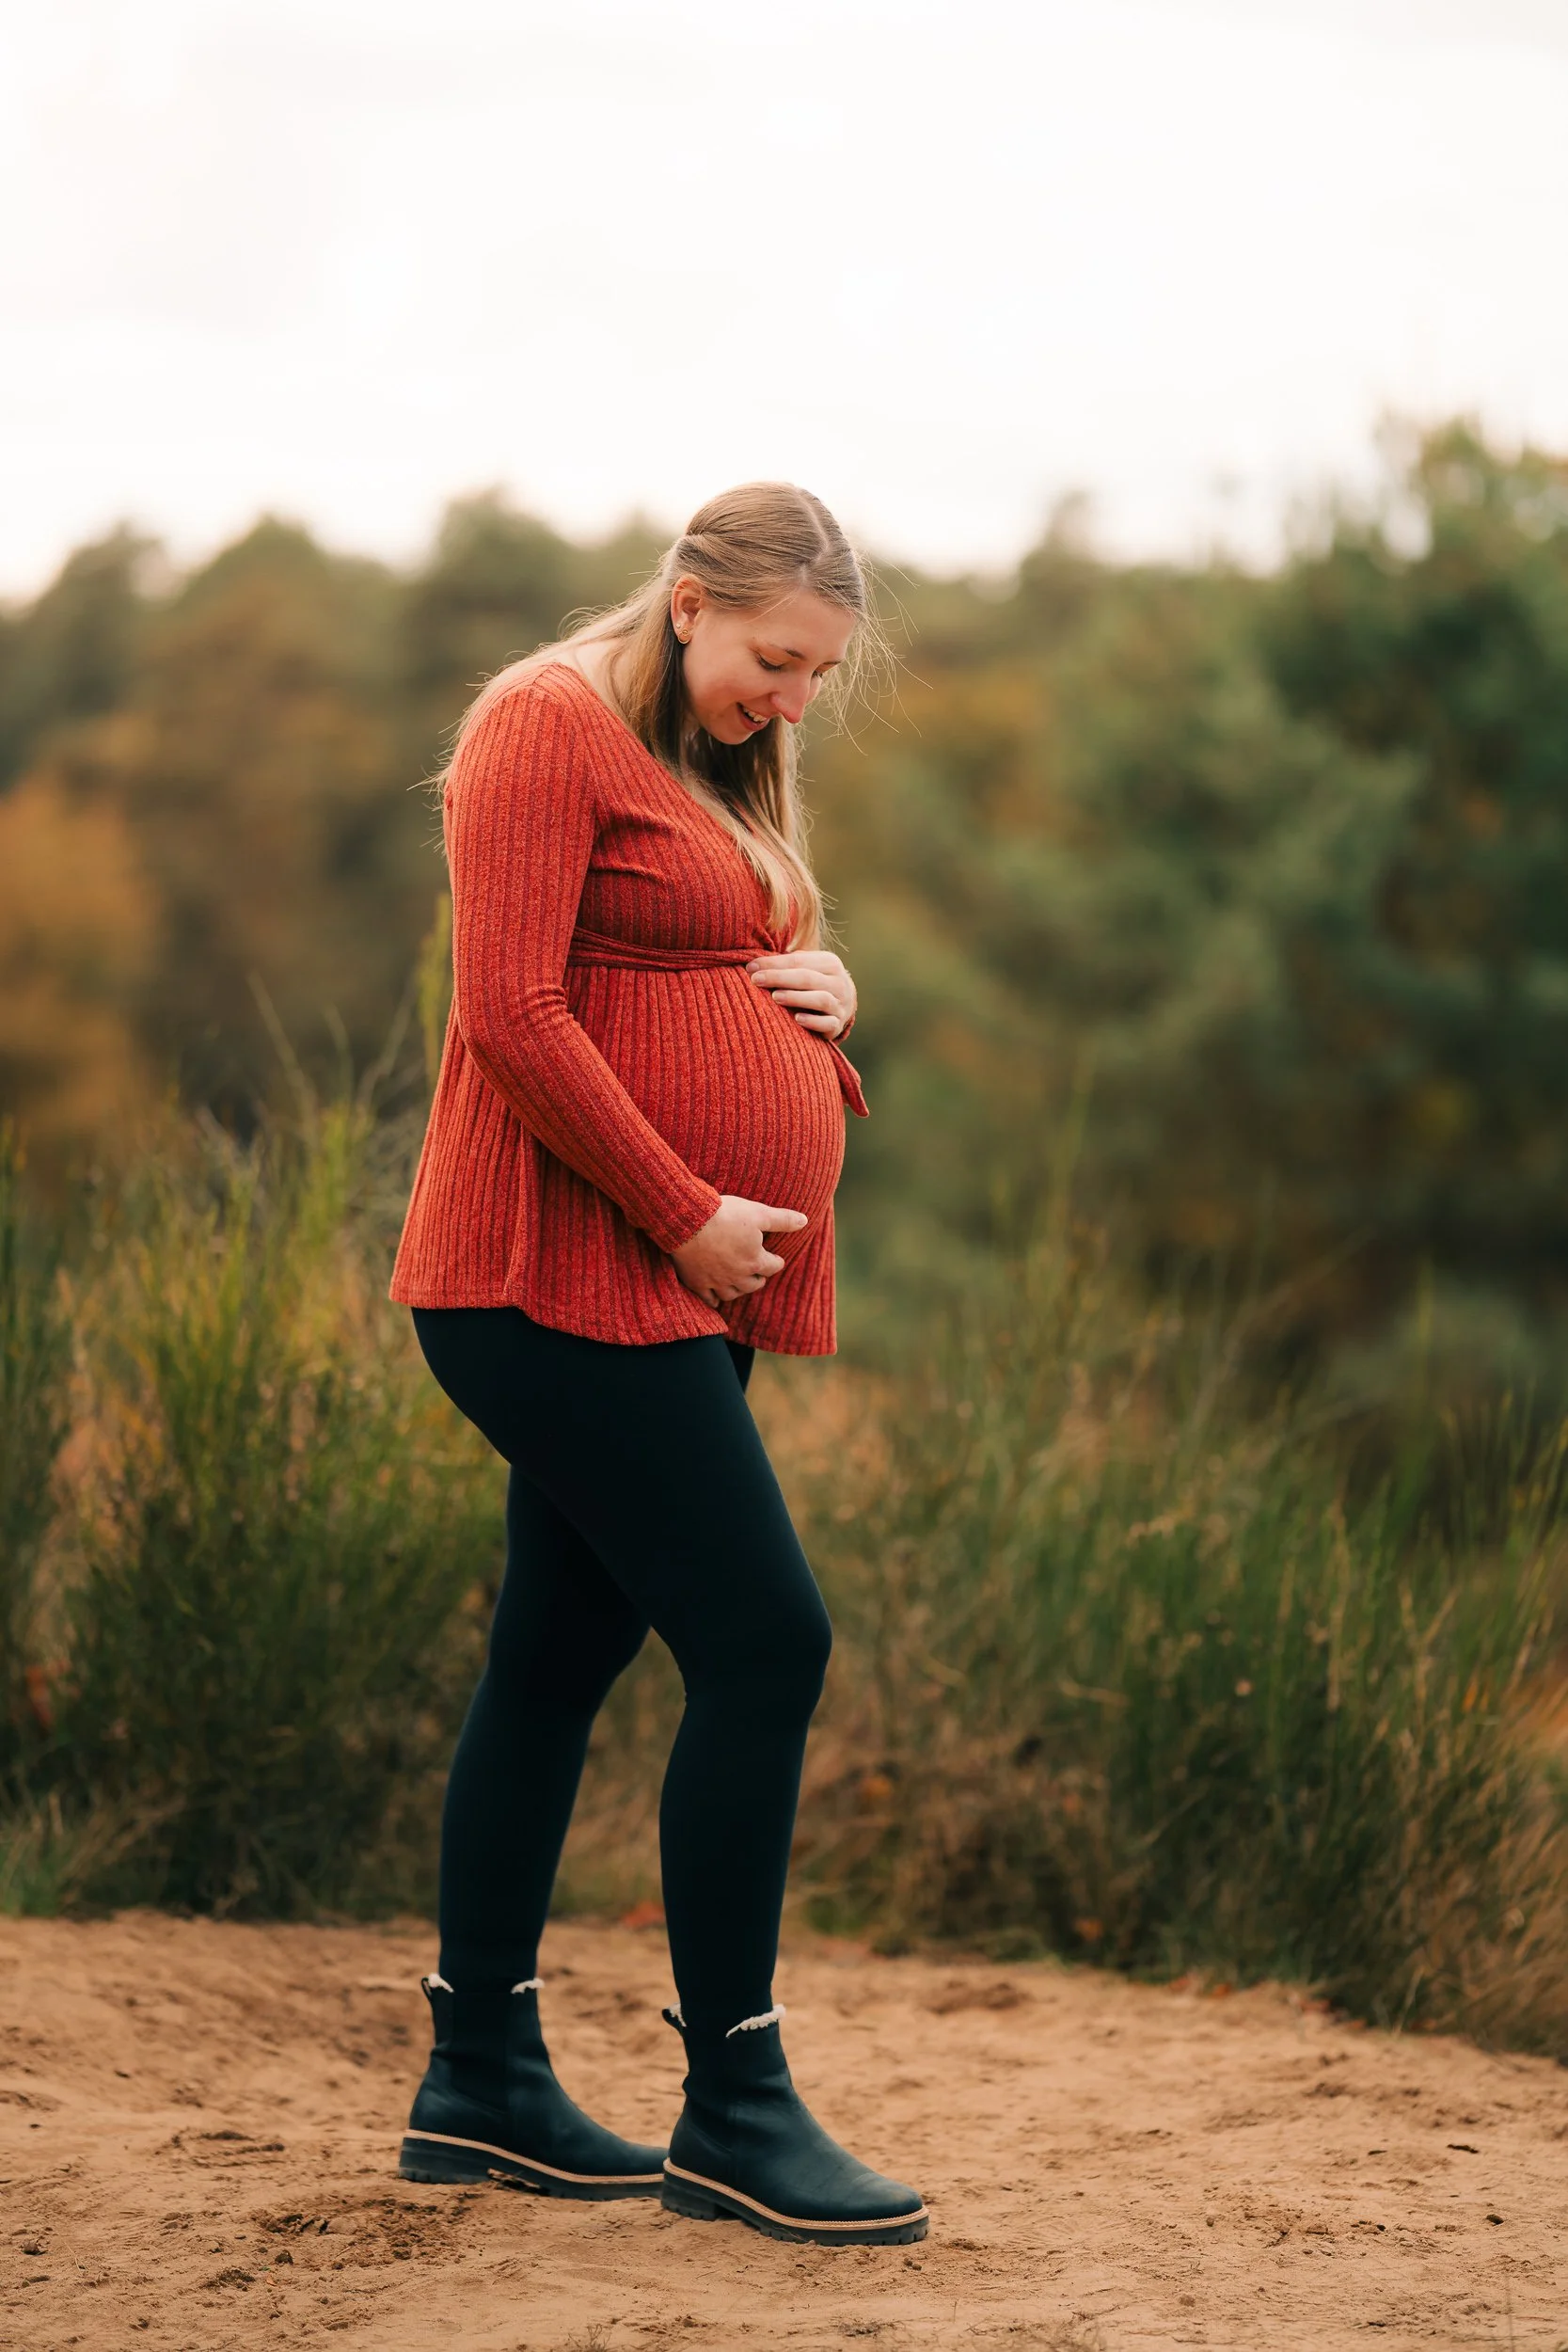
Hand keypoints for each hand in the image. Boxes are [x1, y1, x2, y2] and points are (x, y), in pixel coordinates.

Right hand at [672, 1193, 809, 1307]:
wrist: (688, 1221)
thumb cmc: (725, 1214)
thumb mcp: (759, 1213)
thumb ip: (783, 1220)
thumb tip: (805, 1221)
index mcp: (756, 1260)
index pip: (773, 1266)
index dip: (776, 1260)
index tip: (775, 1257)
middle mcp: (738, 1276)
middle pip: (755, 1284)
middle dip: (759, 1278)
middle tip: (759, 1272)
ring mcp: (717, 1282)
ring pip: (733, 1294)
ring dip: (739, 1290)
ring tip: (740, 1283)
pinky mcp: (697, 1283)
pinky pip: (710, 1300)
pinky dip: (715, 1300)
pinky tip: (717, 1298)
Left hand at [745, 949, 856, 1038]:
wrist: (843, 1004)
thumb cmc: (814, 983)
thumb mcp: (807, 967)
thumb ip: (787, 963)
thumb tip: (753, 963)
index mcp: (829, 963)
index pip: (798, 961)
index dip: (773, 963)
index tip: (750, 967)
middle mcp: (838, 982)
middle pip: (807, 978)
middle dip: (779, 978)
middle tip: (756, 980)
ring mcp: (840, 1005)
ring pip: (820, 999)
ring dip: (796, 998)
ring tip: (775, 997)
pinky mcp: (838, 1025)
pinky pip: (827, 1023)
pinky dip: (813, 1021)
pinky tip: (797, 1019)